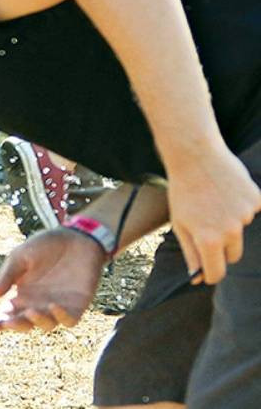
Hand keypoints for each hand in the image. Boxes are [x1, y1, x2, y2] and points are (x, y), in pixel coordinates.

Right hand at [0, 227, 105, 333]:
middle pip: (25, 323)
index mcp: (22, 295)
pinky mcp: (77, 306)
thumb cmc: (44, 245)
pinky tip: (53, 306)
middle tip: (8, 321)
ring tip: (30, 311)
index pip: (7, 314)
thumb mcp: (20, 256)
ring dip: (38, 321)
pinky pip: (69, 320)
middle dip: (16, 325)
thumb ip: (8, 275)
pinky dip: (62, 317)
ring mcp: (57, 307)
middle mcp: (38, 305)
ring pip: (47, 325)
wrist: (74, 237)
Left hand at [165, 145, 260, 284]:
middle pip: (233, 255)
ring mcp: (246, 215)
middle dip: (221, 248)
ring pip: (240, 229)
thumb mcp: (180, 223)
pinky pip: (251, 210)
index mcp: (209, 240)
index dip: (211, 274)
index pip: (217, 272)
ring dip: (230, 221)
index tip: (207, 271)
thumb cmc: (183, 191)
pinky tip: (226, 190)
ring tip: (213, 200)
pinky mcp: (256, 200)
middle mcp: (231, 231)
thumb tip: (197, 277)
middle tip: (206, 227)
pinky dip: (240, 204)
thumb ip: (190, 252)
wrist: (194, 155)